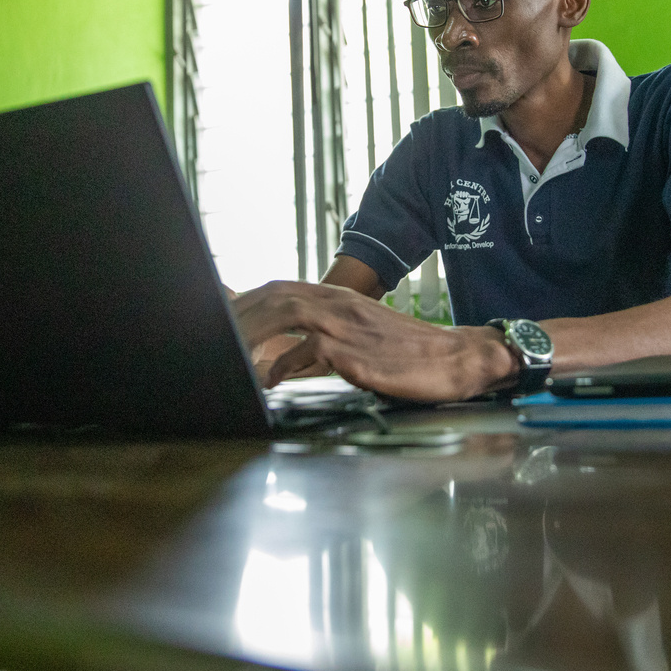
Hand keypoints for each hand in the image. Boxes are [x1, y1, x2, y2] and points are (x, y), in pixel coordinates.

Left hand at [231, 280, 516, 401]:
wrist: (454, 359)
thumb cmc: (408, 354)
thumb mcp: (364, 337)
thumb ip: (328, 338)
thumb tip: (293, 353)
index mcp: (341, 300)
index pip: (282, 289)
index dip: (246, 299)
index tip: (220, 311)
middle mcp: (341, 306)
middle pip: (276, 296)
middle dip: (240, 313)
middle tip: (215, 335)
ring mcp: (348, 326)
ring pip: (286, 314)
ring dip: (255, 334)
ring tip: (235, 356)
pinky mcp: (356, 353)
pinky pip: (309, 349)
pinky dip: (284, 364)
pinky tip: (272, 381)